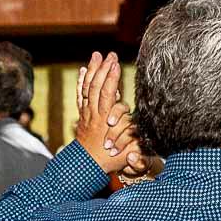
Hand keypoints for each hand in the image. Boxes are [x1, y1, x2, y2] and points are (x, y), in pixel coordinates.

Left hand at [75, 52, 142, 173]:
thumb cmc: (111, 160)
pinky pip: (81, 95)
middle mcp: (93, 115)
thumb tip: (139, 150)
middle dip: (103, 68)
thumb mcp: (127, 156)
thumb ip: (136, 150)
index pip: (107, 94)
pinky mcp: (82, 114)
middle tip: (109, 54)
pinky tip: (84, 70)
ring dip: (92, 70)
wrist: (86, 166)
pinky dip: (82, 82)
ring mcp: (86, 113)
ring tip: (96, 56)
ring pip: (87, 88)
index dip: (111, 78)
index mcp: (104, 122)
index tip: (115, 63)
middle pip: (96, 86)